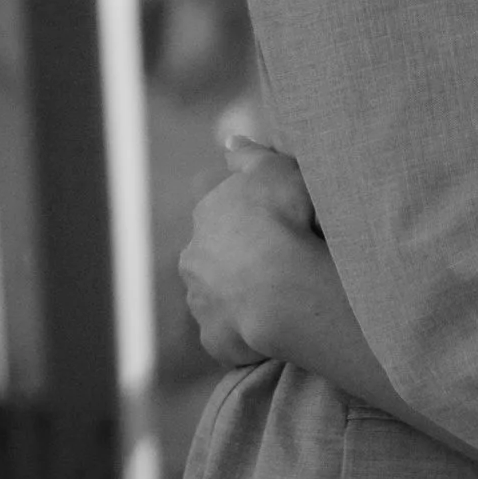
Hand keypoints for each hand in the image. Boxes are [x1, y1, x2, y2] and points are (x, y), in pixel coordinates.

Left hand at [179, 141, 326, 373]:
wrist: (282, 287)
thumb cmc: (284, 220)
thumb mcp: (276, 169)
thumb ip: (251, 155)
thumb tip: (229, 139)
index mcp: (207, 217)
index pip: (225, 215)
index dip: (253, 220)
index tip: (280, 226)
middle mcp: (193, 258)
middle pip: (216, 257)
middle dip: (239, 261)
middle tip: (281, 266)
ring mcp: (201, 302)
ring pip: (219, 296)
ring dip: (240, 297)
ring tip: (280, 301)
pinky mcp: (214, 339)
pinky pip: (231, 334)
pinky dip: (247, 332)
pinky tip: (274, 329)